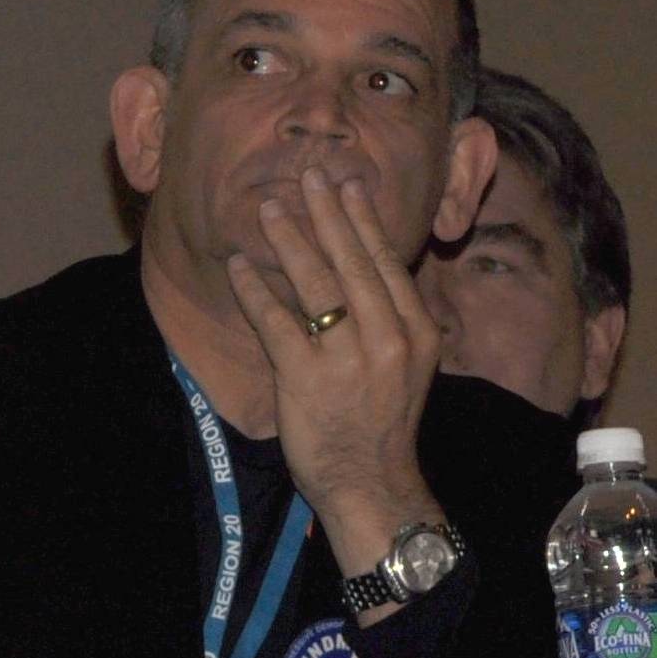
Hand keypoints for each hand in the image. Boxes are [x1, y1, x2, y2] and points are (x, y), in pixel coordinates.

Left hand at [226, 167, 445, 604]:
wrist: (373, 484)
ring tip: (270, 205)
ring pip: (315, 281)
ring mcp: (348, 356)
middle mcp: (388, 336)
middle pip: (351, 259)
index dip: (363, 220)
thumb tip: (377, 279)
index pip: (385, 262)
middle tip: (308, 172)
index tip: (348, 186)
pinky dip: (256, 288)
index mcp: (415, 330)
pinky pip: (276, 320)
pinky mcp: (307, 376)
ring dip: (290, 237)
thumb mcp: (409, 368)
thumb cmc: (383, 425)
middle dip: (327, 212)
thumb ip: (396, 323)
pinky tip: (241, 264)